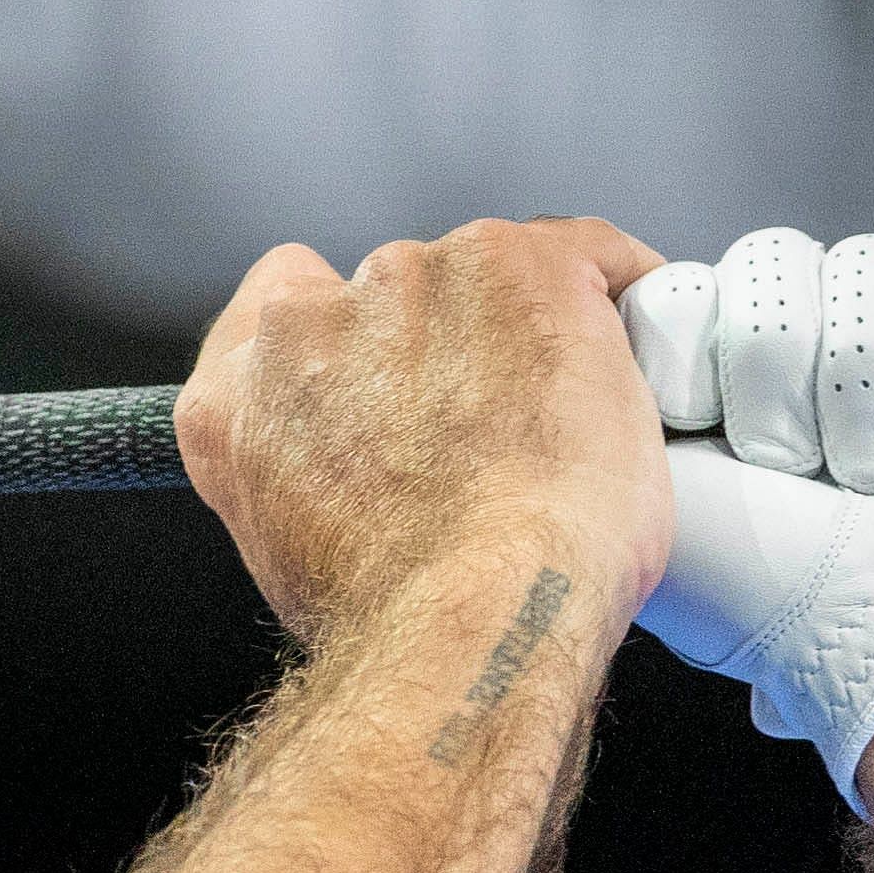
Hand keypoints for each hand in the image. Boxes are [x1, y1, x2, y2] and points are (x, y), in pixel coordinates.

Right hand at [174, 218, 675, 643]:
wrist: (472, 615)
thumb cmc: (395, 617)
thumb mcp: (293, 558)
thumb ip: (311, 480)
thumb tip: (377, 489)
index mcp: (235, 396)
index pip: (281, 313)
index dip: (351, 346)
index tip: (394, 382)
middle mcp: (308, 323)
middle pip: (391, 296)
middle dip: (445, 348)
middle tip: (496, 429)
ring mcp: (412, 284)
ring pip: (486, 280)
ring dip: (522, 331)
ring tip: (564, 423)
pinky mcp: (518, 268)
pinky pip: (591, 255)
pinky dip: (620, 297)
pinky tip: (638, 354)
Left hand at [616, 229, 873, 807]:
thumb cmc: (775, 599)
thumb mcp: (647, 507)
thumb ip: (606, 421)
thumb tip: (596, 340)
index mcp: (716, 388)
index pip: (687, 283)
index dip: (692, 340)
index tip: (700, 422)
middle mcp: (806, 358)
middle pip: (774, 263)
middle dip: (777, 372)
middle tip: (793, 468)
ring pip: (866, 265)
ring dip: (862, 380)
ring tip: (872, 475)